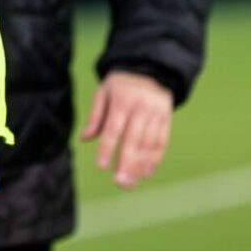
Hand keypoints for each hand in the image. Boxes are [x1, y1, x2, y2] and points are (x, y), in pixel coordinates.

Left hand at [80, 70, 174, 188]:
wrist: (151, 67)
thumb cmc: (120, 83)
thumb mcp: (103, 92)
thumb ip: (95, 115)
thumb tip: (84, 138)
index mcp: (122, 100)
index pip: (114, 128)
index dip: (107, 148)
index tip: (101, 167)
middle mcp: (141, 108)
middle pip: (134, 140)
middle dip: (127, 163)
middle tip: (119, 182)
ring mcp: (156, 114)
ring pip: (149, 144)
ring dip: (141, 165)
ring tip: (131, 182)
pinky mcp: (166, 118)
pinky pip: (162, 141)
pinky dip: (155, 159)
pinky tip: (147, 172)